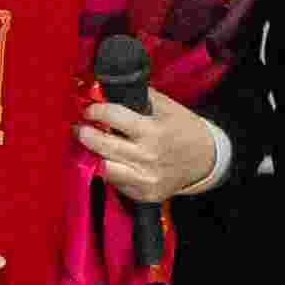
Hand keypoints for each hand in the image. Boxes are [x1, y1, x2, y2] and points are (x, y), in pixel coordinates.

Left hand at [78, 89, 227, 203]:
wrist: (206, 160)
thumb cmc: (184, 129)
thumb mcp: (167, 107)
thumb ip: (139, 98)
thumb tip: (108, 89)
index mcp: (153, 131)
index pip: (114, 117)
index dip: (96, 110)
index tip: (89, 109)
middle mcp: (148, 157)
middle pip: (104, 145)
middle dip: (85, 134)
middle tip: (78, 127)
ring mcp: (146, 179)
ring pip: (105, 169)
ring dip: (93, 156)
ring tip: (89, 145)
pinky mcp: (145, 194)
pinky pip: (117, 184)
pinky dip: (110, 171)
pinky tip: (109, 160)